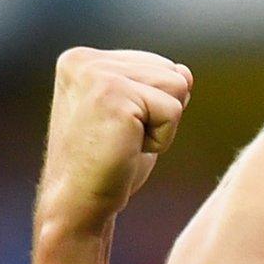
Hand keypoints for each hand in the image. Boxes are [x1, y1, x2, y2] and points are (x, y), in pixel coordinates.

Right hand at [37, 47, 193, 233]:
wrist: (77, 204)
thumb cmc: (107, 165)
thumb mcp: (136, 118)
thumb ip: (156, 89)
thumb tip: (186, 71)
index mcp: (83, 59)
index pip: (158, 65)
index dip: (153, 106)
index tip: (117, 129)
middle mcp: (85, 60)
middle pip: (171, 71)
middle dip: (160, 113)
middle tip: (122, 139)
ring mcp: (96, 74)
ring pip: (177, 86)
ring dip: (162, 126)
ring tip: (125, 142)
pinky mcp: (113, 94)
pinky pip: (173, 111)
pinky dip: (162, 139)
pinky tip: (128, 149)